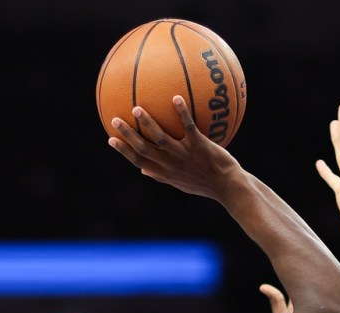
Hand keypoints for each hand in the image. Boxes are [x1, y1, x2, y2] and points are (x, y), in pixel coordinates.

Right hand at [107, 95, 241, 200]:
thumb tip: (143, 170)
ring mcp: (184, 155)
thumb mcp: (181, 184)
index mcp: (165, 172)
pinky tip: (176, 98)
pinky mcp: (200, 146)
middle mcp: (171, 164)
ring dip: (148, 123)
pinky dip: (182, 113)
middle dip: (128, 134)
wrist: (228, 187)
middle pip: (144, 148)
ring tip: (137, 109)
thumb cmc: (206, 184)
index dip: (124, 151)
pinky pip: (189, 127)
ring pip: (161, 138)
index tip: (110, 139)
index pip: (139, 161)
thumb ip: (162, 176)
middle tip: (115, 119)